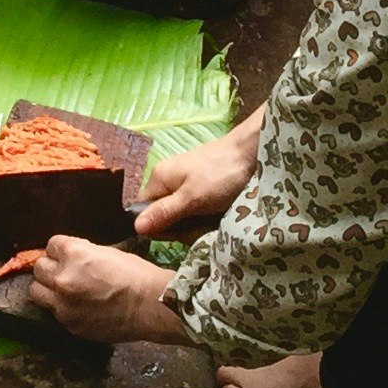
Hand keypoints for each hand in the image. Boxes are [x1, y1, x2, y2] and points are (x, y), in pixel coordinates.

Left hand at [27, 237, 186, 345]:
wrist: (149, 306)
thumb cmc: (136, 274)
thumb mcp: (107, 252)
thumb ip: (82, 254)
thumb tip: (70, 259)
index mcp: (73, 254)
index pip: (51, 245)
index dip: (61, 250)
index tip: (67, 255)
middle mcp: (62, 278)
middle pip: (39, 268)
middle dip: (50, 268)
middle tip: (62, 272)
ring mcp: (63, 304)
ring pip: (36, 291)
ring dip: (47, 288)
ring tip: (61, 291)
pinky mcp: (69, 324)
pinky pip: (54, 312)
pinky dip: (61, 308)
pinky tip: (77, 307)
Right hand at [133, 121, 261, 239]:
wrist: (252, 153)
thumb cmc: (220, 175)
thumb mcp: (191, 198)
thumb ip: (164, 213)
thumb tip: (135, 227)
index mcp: (158, 178)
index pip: (143, 212)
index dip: (158, 228)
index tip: (178, 234)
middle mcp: (167, 179)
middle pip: (162, 214)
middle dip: (180, 226)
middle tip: (200, 226)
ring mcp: (184, 181)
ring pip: (180, 213)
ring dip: (194, 222)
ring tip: (212, 220)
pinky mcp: (200, 185)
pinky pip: (194, 207)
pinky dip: (204, 215)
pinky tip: (217, 215)